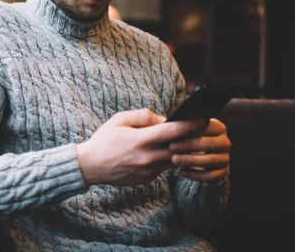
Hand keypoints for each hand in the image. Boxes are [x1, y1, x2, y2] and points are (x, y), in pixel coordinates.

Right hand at [75, 109, 208, 185]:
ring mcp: (149, 170)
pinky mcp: (147, 178)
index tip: (203, 117)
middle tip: (201, 129)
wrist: (91, 166)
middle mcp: (148, 157)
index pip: (173, 131)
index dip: (191, 124)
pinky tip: (161, 151)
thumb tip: (164, 118)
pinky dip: (165, 158)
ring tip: (182, 139)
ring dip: (179, 149)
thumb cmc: (104, 140)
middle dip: (191, 138)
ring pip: (174, 159)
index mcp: (141, 140)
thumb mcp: (119, 120)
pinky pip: (163, 167)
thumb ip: (144, 116)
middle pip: (180, 147)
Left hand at [169, 118, 230, 182]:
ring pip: (210, 160)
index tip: (175, 134)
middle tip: (171, 147)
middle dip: (188, 145)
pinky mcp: (222, 172)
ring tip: (174, 159)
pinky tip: (181, 171)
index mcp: (218, 128)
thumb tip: (170, 123)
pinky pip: (210, 176)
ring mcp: (225, 158)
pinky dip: (194, 175)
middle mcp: (225, 143)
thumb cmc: (188, 138)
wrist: (196, 155)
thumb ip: (183, 125)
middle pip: (208, 144)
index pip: (207, 127)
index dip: (190, 130)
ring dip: (190, 160)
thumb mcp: (187, 129)